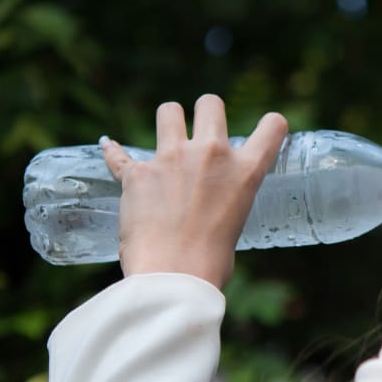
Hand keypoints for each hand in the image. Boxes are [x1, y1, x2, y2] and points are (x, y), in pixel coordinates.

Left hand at [101, 96, 288, 286]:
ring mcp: (172, 159)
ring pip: (168, 111)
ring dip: (167, 122)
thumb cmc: (209, 264)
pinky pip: (119, 155)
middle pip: (210, 103)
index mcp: (244, 172)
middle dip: (205, 111)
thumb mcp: (235, 224)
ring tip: (165, 139)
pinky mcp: (138, 173)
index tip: (266, 128)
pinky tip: (109, 148)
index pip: (272, 127)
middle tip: (200, 132)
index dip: (271, 124)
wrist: (174, 277)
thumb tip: (208, 208)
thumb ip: (225, 202)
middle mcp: (211, 155)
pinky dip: (114, 153)